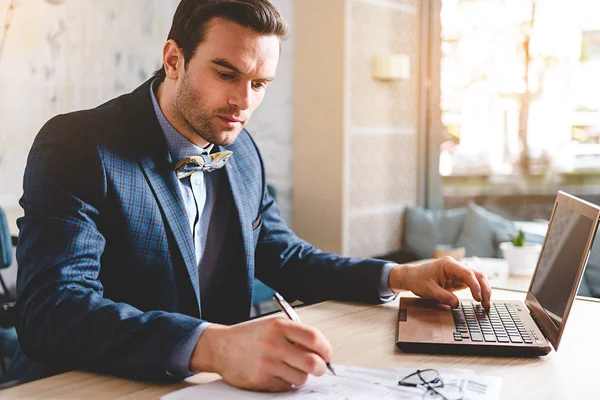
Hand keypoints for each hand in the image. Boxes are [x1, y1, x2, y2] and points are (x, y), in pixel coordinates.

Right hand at [189, 317, 331, 391]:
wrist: (220, 347)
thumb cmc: (250, 337)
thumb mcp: (272, 326)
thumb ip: (295, 335)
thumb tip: (321, 352)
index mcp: (279, 326)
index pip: (314, 338)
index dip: (326, 349)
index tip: (326, 354)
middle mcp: (274, 344)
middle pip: (313, 363)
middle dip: (320, 368)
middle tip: (318, 367)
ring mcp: (267, 364)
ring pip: (301, 378)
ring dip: (301, 375)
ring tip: (290, 368)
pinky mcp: (261, 380)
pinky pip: (286, 386)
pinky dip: (286, 382)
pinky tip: (276, 373)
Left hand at [389, 256, 490, 308]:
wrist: (411, 277)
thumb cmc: (418, 280)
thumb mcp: (428, 290)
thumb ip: (443, 296)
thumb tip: (456, 304)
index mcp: (449, 264)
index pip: (468, 273)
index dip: (475, 286)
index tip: (478, 299)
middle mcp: (456, 266)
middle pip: (477, 275)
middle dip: (485, 289)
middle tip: (486, 304)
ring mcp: (458, 272)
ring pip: (477, 279)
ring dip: (484, 290)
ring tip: (485, 305)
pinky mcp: (458, 279)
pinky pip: (472, 284)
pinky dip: (478, 292)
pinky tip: (480, 301)